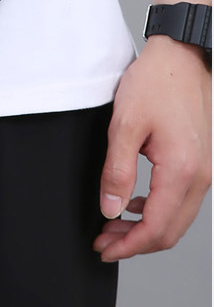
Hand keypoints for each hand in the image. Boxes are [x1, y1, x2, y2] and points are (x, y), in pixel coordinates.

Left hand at [94, 35, 211, 261]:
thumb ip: (117, 171)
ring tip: (113, 226)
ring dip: (145, 228)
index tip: (104, 249)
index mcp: (181, 170)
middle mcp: (199, 176)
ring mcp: (203, 171)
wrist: (180, 56)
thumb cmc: (155, 82)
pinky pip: (181, 201)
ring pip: (177, 219)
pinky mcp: (199, 163)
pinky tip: (134, 203)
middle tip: (103, 242)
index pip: (157, 228)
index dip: (128, 246)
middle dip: (135, 243)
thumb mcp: (125, 125)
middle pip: (170, 231)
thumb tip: (110, 209)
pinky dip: (157, 211)